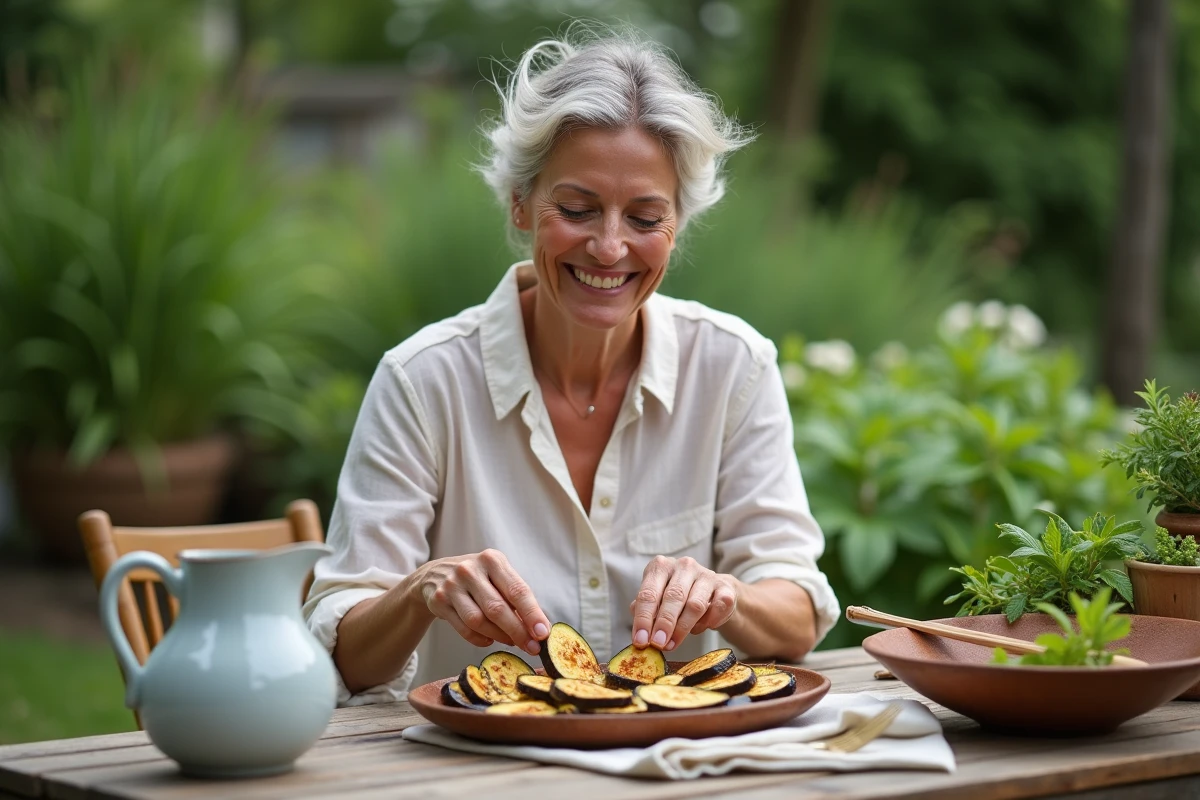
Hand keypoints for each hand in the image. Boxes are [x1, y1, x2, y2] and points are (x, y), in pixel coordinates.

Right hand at [412, 549, 549, 654]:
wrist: (436, 575)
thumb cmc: (478, 578)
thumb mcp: (497, 575)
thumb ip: (515, 597)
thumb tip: (539, 627)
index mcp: (492, 560)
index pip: (517, 590)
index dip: (532, 614)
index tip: (543, 633)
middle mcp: (470, 570)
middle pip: (497, 608)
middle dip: (518, 632)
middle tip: (532, 648)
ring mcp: (452, 585)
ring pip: (478, 621)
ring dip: (499, 636)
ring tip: (511, 641)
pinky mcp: (439, 601)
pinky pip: (464, 629)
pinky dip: (480, 639)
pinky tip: (489, 639)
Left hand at [630, 556, 737, 651]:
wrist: (713, 594)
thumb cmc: (678, 599)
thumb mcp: (657, 601)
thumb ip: (645, 612)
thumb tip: (640, 631)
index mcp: (661, 567)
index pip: (648, 593)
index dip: (643, 619)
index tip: (641, 640)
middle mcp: (684, 566)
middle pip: (673, 597)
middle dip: (664, 624)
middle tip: (658, 644)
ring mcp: (706, 574)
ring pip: (695, 604)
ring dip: (684, 628)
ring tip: (674, 643)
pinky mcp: (725, 586)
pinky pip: (719, 607)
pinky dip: (710, 621)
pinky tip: (704, 627)